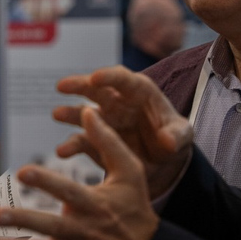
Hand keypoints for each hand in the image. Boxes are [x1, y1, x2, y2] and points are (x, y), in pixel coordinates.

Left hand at [0, 108, 159, 239]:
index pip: (67, 192)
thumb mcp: (130, 173)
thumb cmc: (135, 211)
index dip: (46, 182)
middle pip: (47, 226)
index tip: (23, 171)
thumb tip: (88, 109)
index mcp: (93, 205)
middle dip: (21, 220)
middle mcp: (79, 232)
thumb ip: (108, 142)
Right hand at [53, 65, 192, 196]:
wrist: (164, 162)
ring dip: (70, 113)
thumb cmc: (173, 138)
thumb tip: (166, 141)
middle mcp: (117, 102)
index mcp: (139, 92)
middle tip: (62, 86)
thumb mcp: (183, 136)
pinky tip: (63, 152)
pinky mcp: (96, 139)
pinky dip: (71, 146)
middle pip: (96, 89)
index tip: (95, 78)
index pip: (123, 79)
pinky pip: (81, 141)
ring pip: (83, 113)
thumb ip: (177, 136)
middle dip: (79, 86)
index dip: (109, 77)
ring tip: (57, 115)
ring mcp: (104, 121)